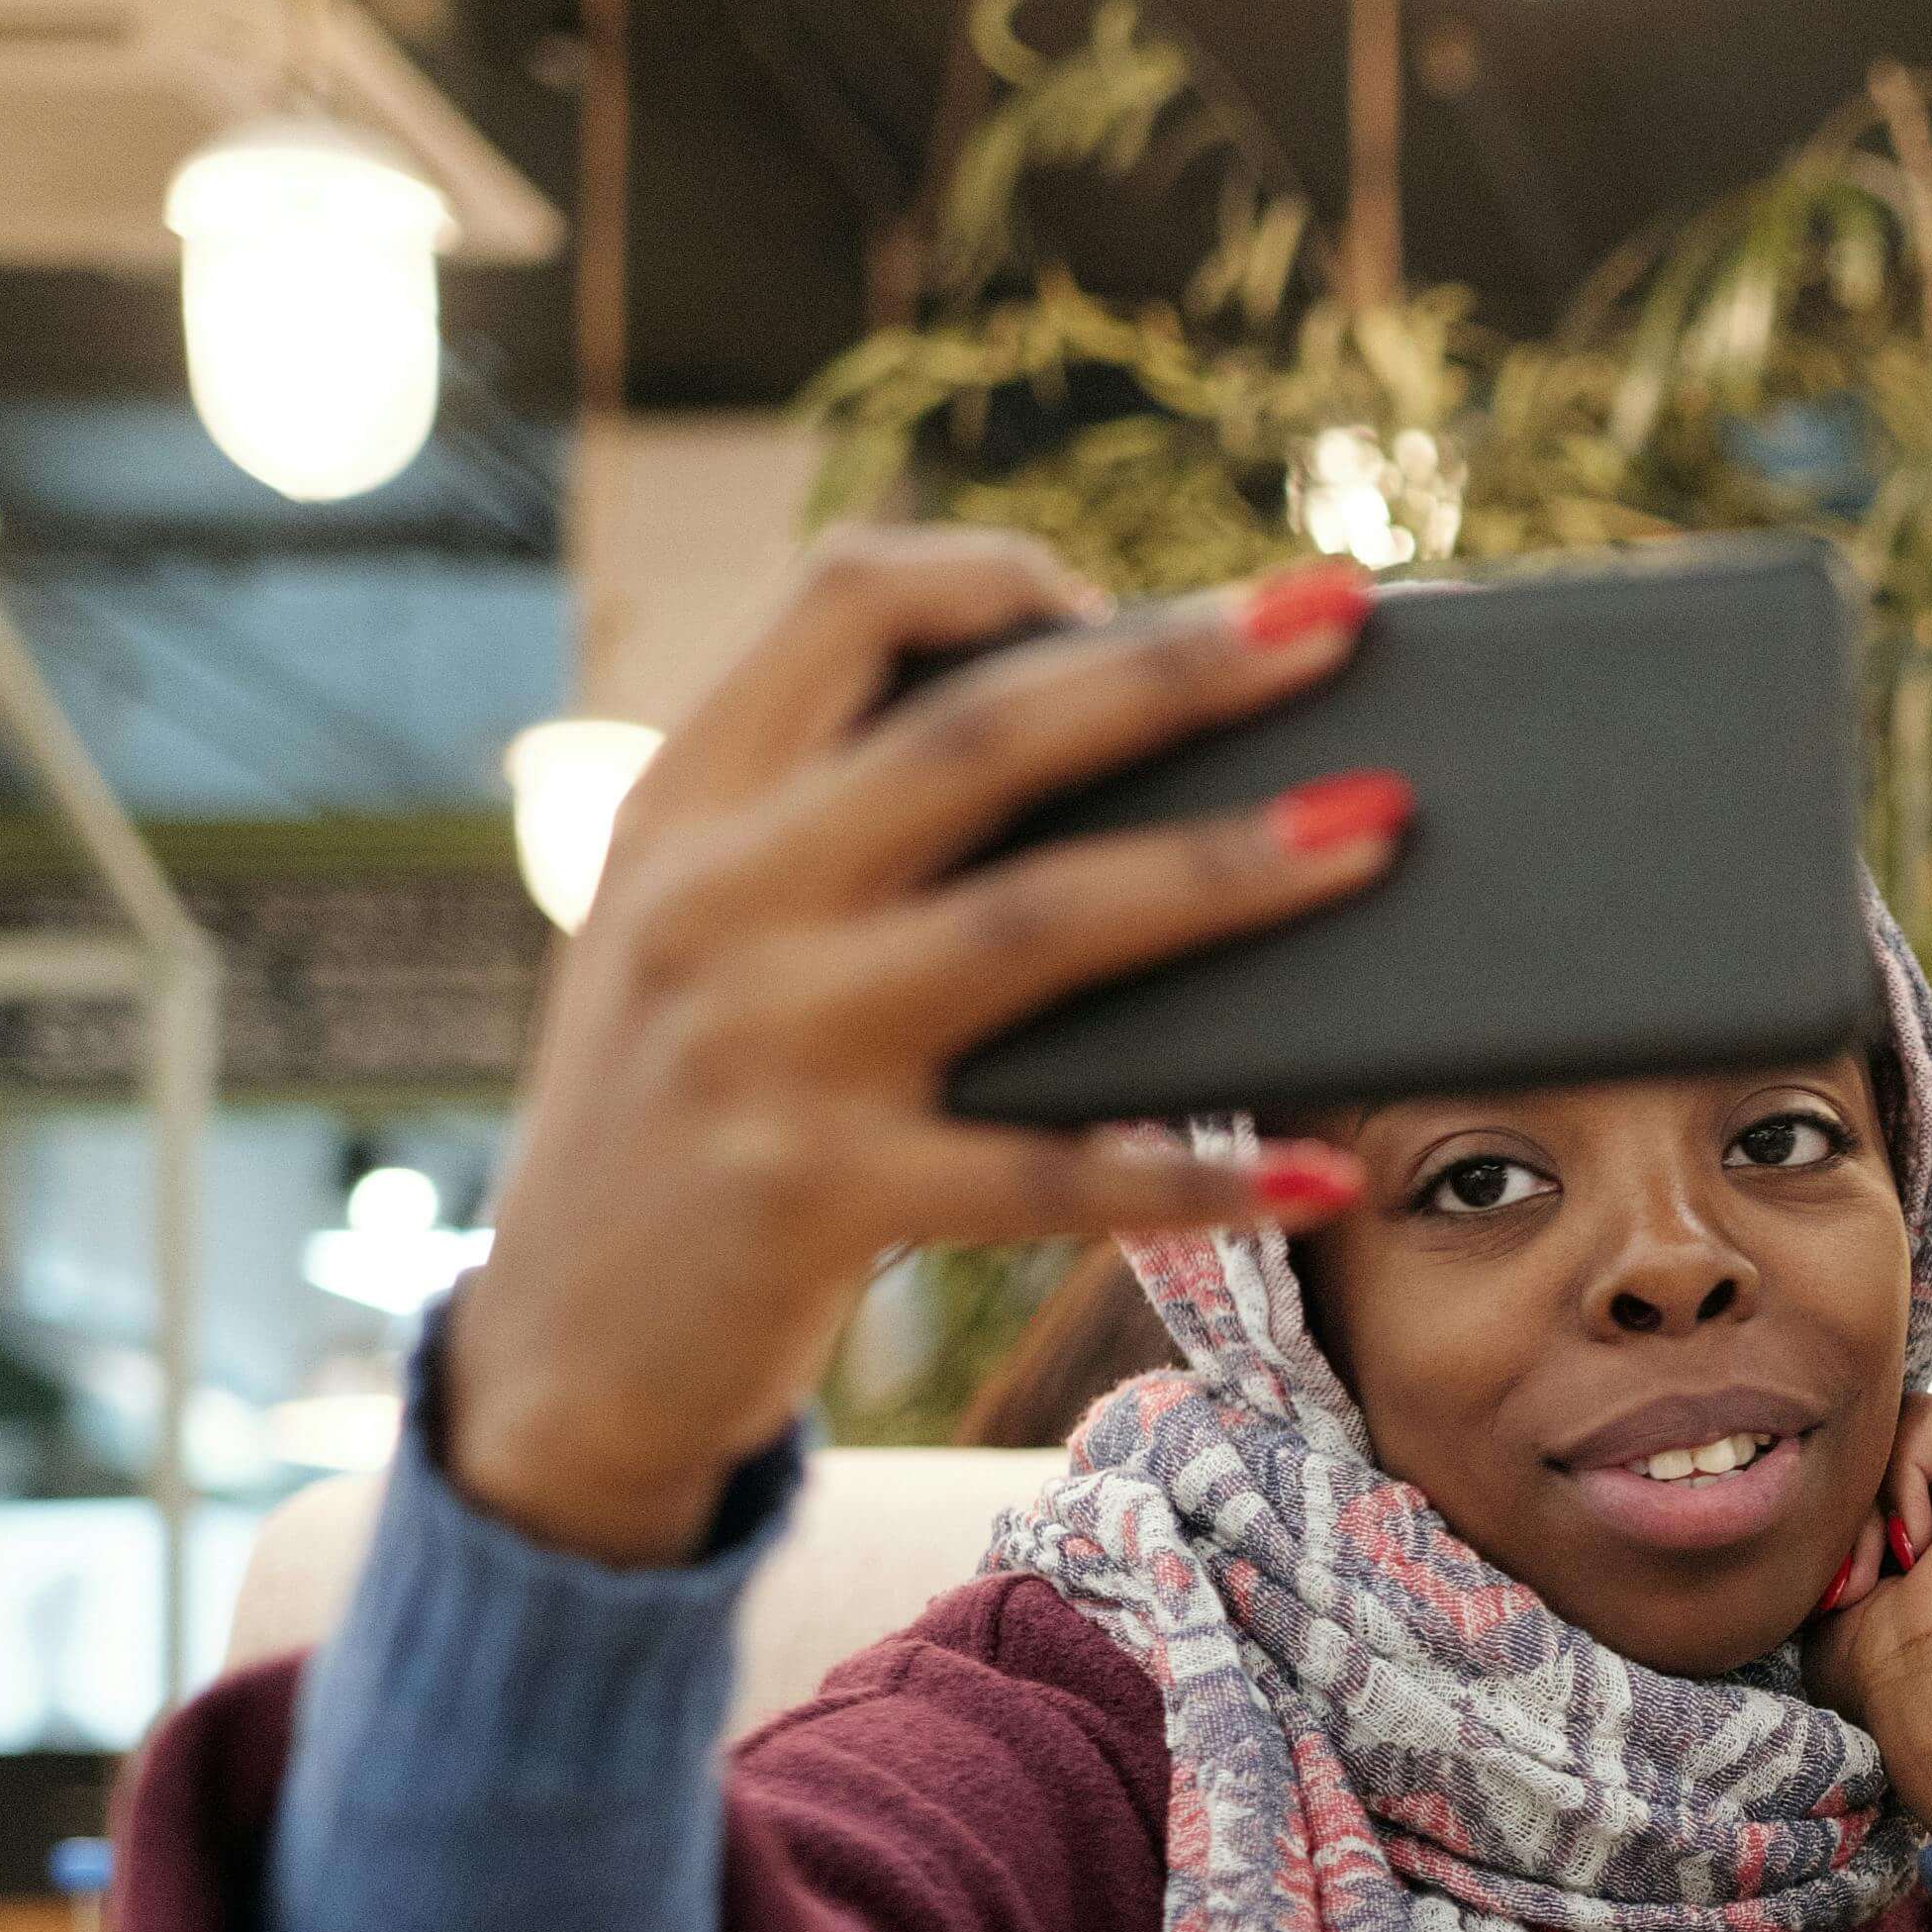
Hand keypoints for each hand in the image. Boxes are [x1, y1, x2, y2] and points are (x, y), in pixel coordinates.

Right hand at [446, 530, 1408, 1566]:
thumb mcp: (708, 934)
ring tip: (1375, 832)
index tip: (1146, 602)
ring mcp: (767, 1047)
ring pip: (1037, 926)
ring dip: (1224, 873)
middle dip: (1174, 671)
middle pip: (980, 737)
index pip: (845, 602)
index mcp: (691, 803)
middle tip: (1337, 620)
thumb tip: (1102, 729)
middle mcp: (718, 899)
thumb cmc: (691, 1116)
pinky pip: (1049, 1178)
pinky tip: (1319, 1171)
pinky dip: (1193, 1176)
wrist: (556, 1355)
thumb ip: (840, 825)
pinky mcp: (820, 1199)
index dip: (1006, 576)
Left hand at [1801, 1393, 1931, 1833]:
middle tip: (1854, 1585)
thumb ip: (1837, 1526)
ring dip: (1868, 1507)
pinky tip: (1921, 1549)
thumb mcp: (1840, 1583)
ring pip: (1893, 1432)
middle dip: (1849, 1514)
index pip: (1868, 1481)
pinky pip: (1924, 1420)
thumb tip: (1799, 1479)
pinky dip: (1899, 1483)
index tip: (1836, 1596)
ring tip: (1886, 1573)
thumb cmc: (1885, 1669)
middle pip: (1877, 1450)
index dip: (1835, 1524)